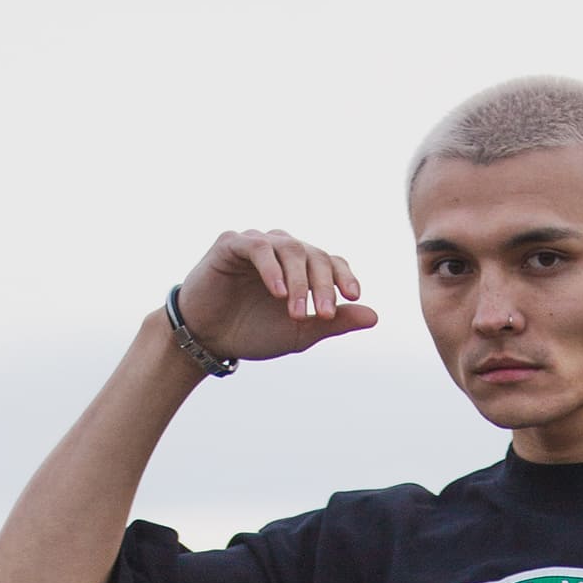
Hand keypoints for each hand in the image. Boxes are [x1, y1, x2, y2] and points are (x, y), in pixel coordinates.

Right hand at [174, 227, 376, 361]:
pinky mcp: (231, 244)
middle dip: (322, 285)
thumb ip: (334, 323)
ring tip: (297, 311)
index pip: (331, 261)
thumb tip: (374, 316)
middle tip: (323, 313)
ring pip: (290, 248)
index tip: (354, 296)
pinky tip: (277, 292)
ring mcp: (257, 243)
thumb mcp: (299, 332)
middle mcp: (282, 249)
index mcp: (301, 267)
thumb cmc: (254, 332)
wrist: (208, 338)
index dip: (344, 276)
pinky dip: (271, 269)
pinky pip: (258, 248)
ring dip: (298, 281)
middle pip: (314, 255)